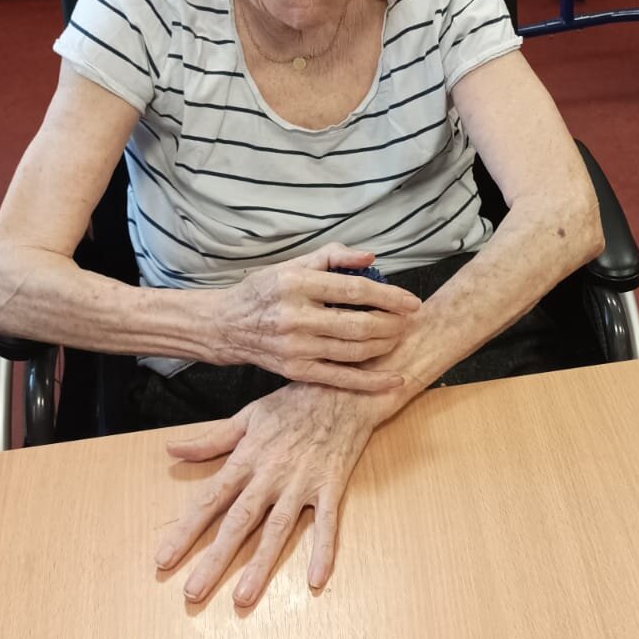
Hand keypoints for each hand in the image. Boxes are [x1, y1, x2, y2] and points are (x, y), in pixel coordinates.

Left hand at [154, 383, 380, 605]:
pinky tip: (315, 580)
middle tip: (193, 592)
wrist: (343, 388)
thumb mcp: (248, 416)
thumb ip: (211, 439)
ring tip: (242, 597)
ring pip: (278, 528)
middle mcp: (271, 474)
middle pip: (239, 521)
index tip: (164, 560)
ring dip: (261, 564)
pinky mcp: (331, 485)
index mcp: (248, 458)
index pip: (210, 499)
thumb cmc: (293, 402)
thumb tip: (172, 450)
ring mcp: (302, 482)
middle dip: (215, 558)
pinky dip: (323, 550)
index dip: (187, 530)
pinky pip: (327, 522)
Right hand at [214, 243, 420, 392]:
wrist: (226, 325)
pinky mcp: (295, 371)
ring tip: (398, 337)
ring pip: (353, 351)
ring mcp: (295, 348)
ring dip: (385, 345)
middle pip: (358, 324)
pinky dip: (370, 382)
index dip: (389, 296)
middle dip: (392, 324)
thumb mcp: (292, 264)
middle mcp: (295, 317)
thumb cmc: (265, 291)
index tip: (412, 301)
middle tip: (407, 321)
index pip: (353, 290)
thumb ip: (332, 256)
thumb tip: (370, 258)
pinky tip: (393, 380)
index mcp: (297, 283)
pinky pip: (340, 378)